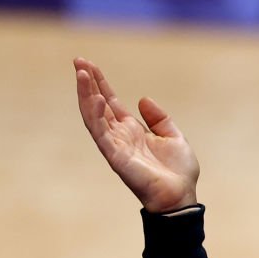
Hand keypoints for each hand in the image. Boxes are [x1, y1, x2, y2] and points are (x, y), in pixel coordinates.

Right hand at [73, 57, 199, 211]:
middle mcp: (120, 135)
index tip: (88, 64)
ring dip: (86, 94)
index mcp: (132, 130)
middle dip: (88, 83)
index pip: (110, 102)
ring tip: (81, 73)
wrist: (180, 197)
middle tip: (78, 60)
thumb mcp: (174, 137)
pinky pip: (101, 132)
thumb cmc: (178, 173)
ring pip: (94, 116)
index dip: (100, 83)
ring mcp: (115, 145)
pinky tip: (94, 98)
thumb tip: (142, 99)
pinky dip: (95, 115)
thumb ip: (159, 118)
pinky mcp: (115, 156)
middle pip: (98, 104)